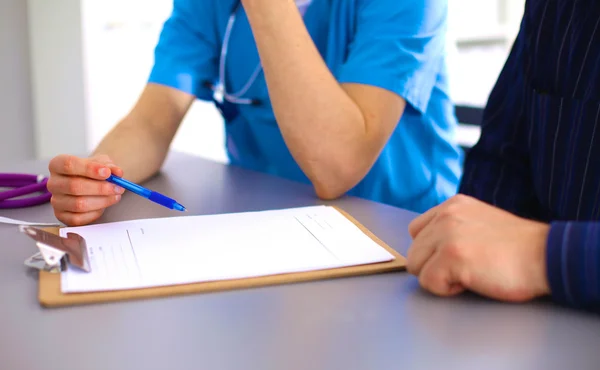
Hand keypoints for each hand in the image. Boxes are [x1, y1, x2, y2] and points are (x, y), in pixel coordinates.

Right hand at [47, 154, 124, 225]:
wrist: (91, 183)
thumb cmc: (92, 172)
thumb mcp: (102, 163)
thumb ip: (110, 166)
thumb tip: (117, 172)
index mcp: (57, 165)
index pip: (69, 165)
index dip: (89, 169)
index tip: (107, 172)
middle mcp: (53, 183)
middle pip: (74, 186)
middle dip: (100, 188)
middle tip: (118, 187)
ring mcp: (56, 201)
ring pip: (79, 204)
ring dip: (102, 201)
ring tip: (115, 196)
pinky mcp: (62, 216)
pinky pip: (79, 218)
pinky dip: (96, 212)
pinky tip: (103, 205)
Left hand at [406, 194, 550, 301]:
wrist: (546, 256)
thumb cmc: (518, 248)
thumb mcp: (480, 222)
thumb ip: (453, 228)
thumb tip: (430, 250)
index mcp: (452, 205)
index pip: (416, 231)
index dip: (431, 251)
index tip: (456, 257)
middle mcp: (446, 215)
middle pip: (414, 252)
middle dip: (434, 266)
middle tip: (467, 268)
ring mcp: (447, 234)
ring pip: (417, 267)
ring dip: (440, 277)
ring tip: (470, 273)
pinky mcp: (451, 256)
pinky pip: (429, 283)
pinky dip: (448, 290)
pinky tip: (473, 280)